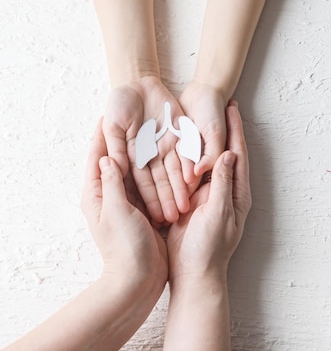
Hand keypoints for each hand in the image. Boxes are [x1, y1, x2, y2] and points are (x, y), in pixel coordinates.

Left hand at [81, 118, 167, 285]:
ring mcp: (133, 201)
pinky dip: (164, 170)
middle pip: (120, 159)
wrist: (140, 278)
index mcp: (98, 193)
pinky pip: (157, 183)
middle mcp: (115, 194)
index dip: (101, 134)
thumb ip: (112, 183)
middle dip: (128, 138)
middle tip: (135, 116)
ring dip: (148, 152)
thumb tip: (108, 155)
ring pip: (142, 169)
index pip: (97, 156)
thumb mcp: (115, 211)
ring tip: (156, 130)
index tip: (107, 112)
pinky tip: (172, 156)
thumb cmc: (123, 247)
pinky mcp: (149, 208)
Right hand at [103, 76, 190, 224]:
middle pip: (161, 181)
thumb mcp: (113, 125)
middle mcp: (152, 156)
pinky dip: (189, 165)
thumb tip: (117, 167)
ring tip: (186, 207)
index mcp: (133, 157)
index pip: (142, 183)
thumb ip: (117, 146)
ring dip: (180, 188)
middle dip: (167, 199)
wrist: (136, 81)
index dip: (149, 199)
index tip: (155, 217)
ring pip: (175, 171)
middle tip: (174, 218)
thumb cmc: (118, 103)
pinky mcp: (179, 135)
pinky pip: (186, 152)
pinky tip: (194, 180)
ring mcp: (166, 147)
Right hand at [167, 101, 250, 283]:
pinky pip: (192, 172)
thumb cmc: (209, 247)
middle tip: (220, 103)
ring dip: (204, 139)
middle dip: (223, 128)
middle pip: (224, 152)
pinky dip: (189, 156)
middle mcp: (224, 190)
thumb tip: (228, 154)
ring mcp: (208, 195)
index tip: (231, 107)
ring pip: (207, 159)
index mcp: (235, 192)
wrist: (193, 272)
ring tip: (199, 115)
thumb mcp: (218, 213)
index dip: (234, 130)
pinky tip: (181, 142)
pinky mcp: (193, 201)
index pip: (237, 153)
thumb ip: (222, 184)